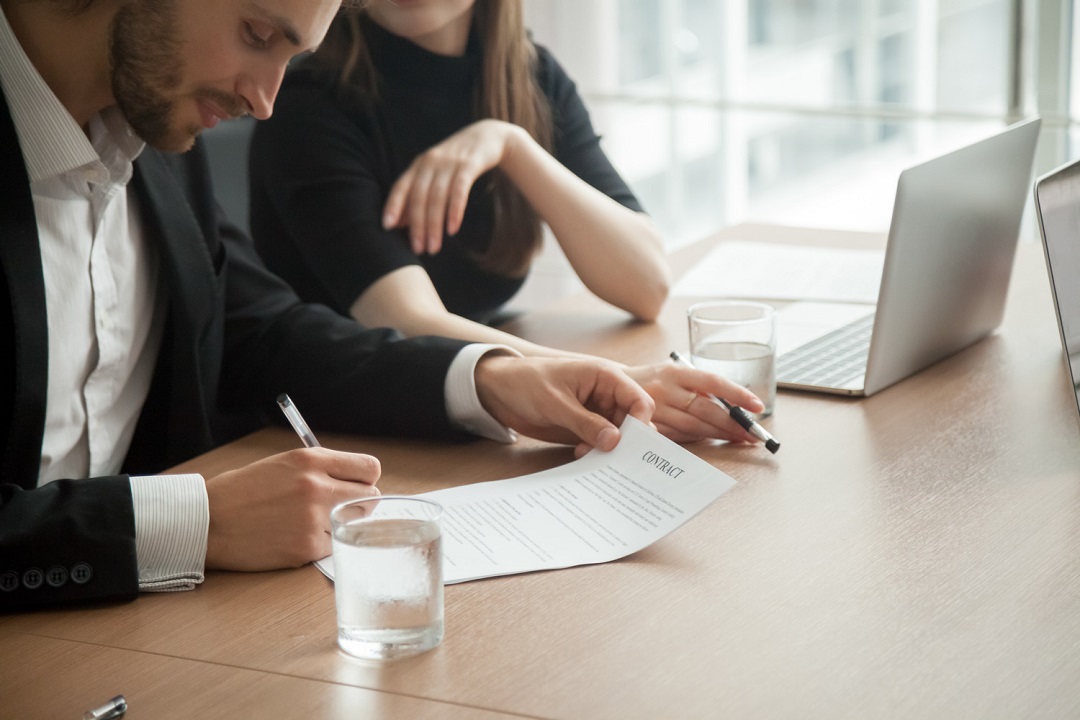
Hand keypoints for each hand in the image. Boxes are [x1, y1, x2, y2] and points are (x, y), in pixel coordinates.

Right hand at [204, 448, 380, 570]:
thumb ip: (320, 470)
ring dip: (339, 525)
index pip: (369, 467)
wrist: (208, 521)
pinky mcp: (307, 547)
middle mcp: (317, 486)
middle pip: (371, 497)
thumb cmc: (242, 492)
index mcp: (311, 460)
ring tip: (311, 523)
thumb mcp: (283, 464)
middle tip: (338, 508)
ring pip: (354, 524)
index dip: (365, 479)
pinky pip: (332, 545)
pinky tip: (296, 537)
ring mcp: (313, 518)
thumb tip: (352, 482)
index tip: (357, 485)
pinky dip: (320, 544)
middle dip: (359, 504)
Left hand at [382, 119, 522, 254]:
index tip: (387, 227)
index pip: (401, 186)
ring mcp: (450, 162)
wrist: (488, 136)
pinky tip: (452, 229)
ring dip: (434, 224)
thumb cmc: (457, 163)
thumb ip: (419, 196)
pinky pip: (459, 190)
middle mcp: (431, 162)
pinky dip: (454, 211)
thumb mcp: (435, 175)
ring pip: (437, 197)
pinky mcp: (469, 165)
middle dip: (417, 225)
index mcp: (419, 165)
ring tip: (434, 247)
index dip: (393, 205)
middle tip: (418, 249)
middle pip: (419, 196)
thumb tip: (400, 224)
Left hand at [474, 354, 654, 456]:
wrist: (498, 391)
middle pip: (632, 422)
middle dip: (626, 442)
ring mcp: (595, 413)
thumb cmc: (527, 383)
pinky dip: (596, 453)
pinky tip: (585, 460)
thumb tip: (614, 441)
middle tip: (618, 462)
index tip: (634, 445)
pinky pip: (599, 443)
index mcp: (605, 378)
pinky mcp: (583, 428)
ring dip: (610, 451)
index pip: (638, 400)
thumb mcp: (556, 403)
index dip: (642, 422)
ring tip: (596, 462)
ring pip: (617, 436)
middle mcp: (605, 396)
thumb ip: (585, 422)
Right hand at [625, 363, 764, 444]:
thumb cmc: (648, 381)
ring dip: (719, 435)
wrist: (607, 389)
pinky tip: (712, 441)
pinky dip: (696, 440)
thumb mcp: (670, 373)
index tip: (756, 406)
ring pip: (693, 427)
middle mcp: (665, 390)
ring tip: (740, 440)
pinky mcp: (648, 428)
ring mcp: (654, 411)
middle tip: (753, 434)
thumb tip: (731, 405)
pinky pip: (677, 437)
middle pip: (706, 410)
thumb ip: (695, 386)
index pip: (712, 382)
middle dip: (732, 424)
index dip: (736, 394)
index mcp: (675, 372)